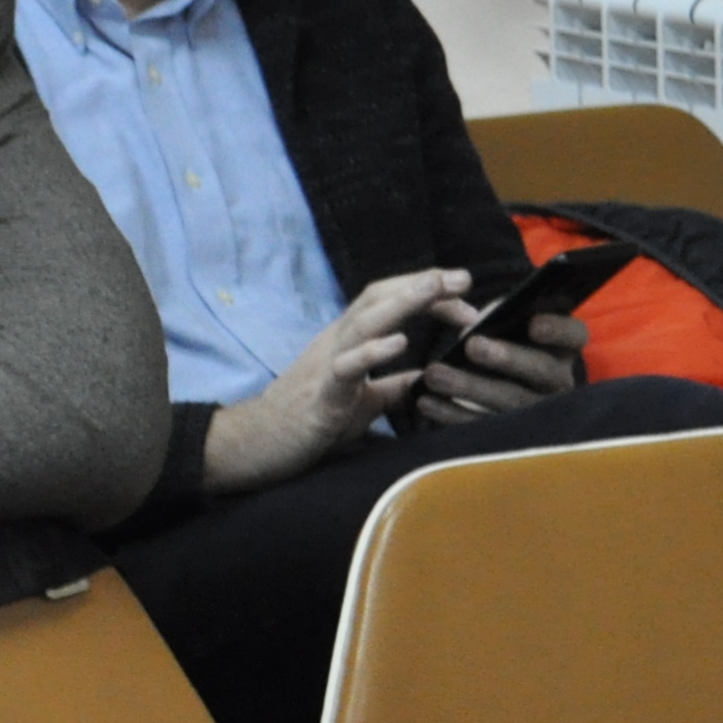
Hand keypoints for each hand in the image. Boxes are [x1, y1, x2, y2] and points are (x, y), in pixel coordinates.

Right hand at [201, 271, 460, 496]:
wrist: (257, 444)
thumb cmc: (307, 422)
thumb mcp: (360, 402)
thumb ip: (389, 387)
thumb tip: (423, 378)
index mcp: (348, 342)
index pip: (388, 303)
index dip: (425, 296)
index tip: (464, 298)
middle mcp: (337, 342)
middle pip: (378, 298)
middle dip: (421, 285)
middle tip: (463, 279)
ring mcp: (327, 363)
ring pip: (364, 322)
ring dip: (402, 302)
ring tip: (434, 288)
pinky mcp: (321, 393)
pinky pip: (346, 366)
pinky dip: (372, 351)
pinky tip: (399, 342)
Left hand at [410, 308, 579, 426]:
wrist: (495, 387)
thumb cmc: (503, 343)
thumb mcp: (507, 326)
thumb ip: (499, 317)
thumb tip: (481, 321)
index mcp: (562, 348)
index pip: (574, 335)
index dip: (557, 329)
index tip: (533, 324)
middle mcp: (558, 381)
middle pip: (541, 370)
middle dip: (506, 358)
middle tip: (472, 346)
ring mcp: (536, 412)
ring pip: (510, 402)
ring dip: (469, 387)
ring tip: (434, 374)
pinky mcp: (508, 436)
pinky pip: (482, 425)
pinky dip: (451, 412)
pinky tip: (426, 400)